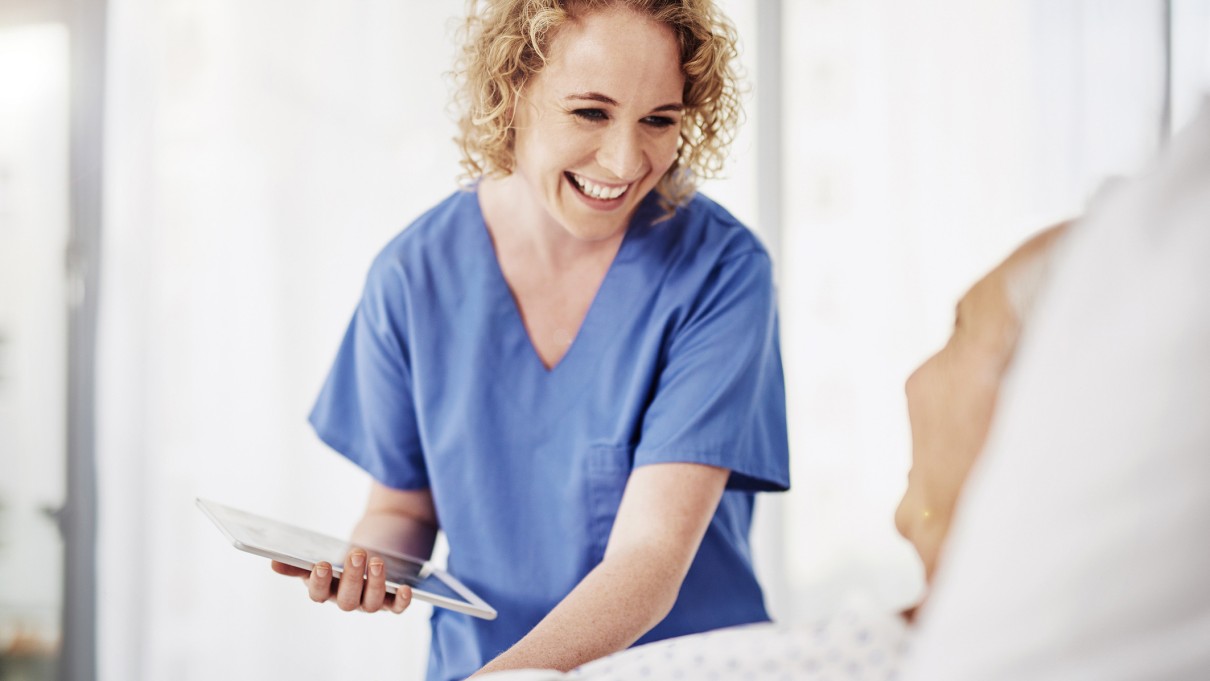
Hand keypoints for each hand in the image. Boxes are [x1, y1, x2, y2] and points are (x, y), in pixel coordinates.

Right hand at [271, 549, 411, 613]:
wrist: (382, 541)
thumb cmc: (346, 553)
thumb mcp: (324, 554)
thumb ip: (300, 562)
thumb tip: (272, 562)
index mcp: (327, 589)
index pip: (319, 593)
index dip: (319, 581)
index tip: (320, 564)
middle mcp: (348, 600)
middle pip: (347, 600)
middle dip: (352, 578)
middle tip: (357, 553)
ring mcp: (371, 602)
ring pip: (371, 603)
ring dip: (375, 583)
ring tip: (376, 560)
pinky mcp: (394, 599)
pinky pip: (397, 607)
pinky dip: (402, 600)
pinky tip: (406, 588)